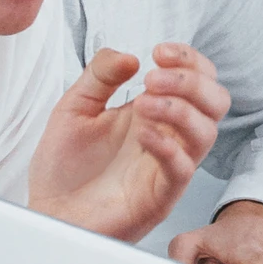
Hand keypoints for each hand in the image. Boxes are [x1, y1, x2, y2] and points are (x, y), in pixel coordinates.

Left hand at [27, 45, 229, 241]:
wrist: (46, 212)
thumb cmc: (64, 168)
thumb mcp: (75, 106)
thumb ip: (100, 75)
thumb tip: (131, 56)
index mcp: (153, 113)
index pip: (197, 80)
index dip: (188, 60)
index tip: (159, 52)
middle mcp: (168, 137)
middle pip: (216, 102)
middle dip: (192, 81)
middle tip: (155, 78)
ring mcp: (166, 167)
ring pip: (206, 133)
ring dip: (180, 109)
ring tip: (143, 102)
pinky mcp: (159, 197)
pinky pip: (182, 170)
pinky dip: (167, 147)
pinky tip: (142, 134)